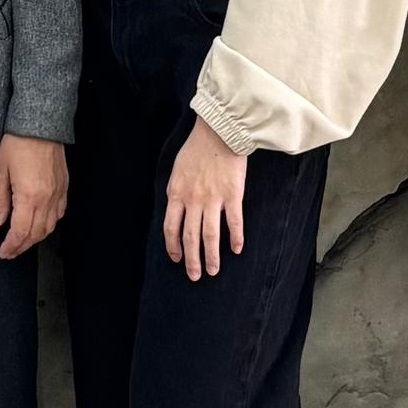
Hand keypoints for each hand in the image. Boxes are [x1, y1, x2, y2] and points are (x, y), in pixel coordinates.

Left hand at [0, 133, 68, 257]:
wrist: (40, 123)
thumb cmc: (17, 142)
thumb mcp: (0, 171)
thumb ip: (0, 200)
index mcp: (29, 196)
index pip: (20, 232)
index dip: (11, 246)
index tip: (3, 252)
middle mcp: (47, 198)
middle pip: (36, 233)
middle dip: (22, 246)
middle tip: (10, 252)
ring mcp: (58, 193)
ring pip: (49, 226)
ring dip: (36, 238)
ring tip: (23, 242)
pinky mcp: (64, 186)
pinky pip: (59, 213)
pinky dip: (49, 224)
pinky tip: (40, 225)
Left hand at [162, 116, 251, 277]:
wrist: (218, 131)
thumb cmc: (196, 148)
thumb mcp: (177, 170)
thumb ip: (176, 191)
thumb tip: (174, 208)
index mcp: (177, 194)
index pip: (170, 228)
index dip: (173, 246)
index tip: (177, 258)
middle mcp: (193, 200)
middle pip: (190, 237)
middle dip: (192, 260)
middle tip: (195, 276)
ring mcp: (213, 199)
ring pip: (210, 235)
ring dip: (211, 256)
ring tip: (213, 271)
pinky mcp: (232, 195)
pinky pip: (234, 222)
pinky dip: (236, 237)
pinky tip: (237, 249)